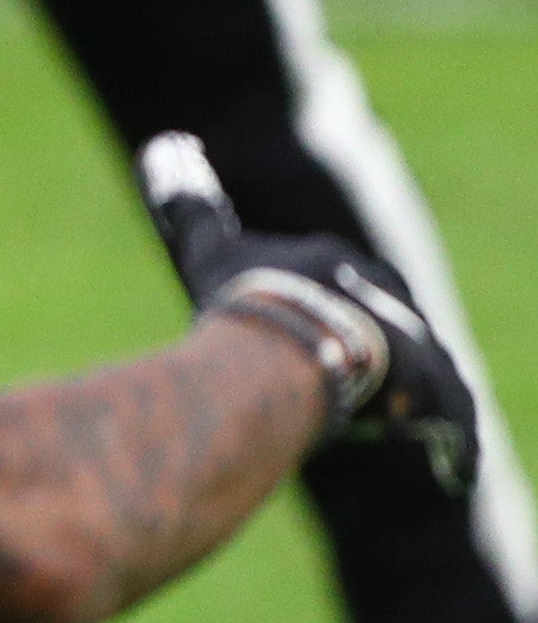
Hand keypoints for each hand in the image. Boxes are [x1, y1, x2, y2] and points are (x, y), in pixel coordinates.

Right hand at [141, 135, 480, 491]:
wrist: (281, 352)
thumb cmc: (241, 303)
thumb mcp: (209, 250)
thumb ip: (190, 206)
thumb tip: (167, 147)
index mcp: (340, 261)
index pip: (341, 279)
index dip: (321, 307)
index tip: (301, 331)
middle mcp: (387, 295)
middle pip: (385, 323)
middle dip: (371, 350)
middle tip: (340, 383)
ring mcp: (414, 343)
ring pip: (421, 371)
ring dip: (406, 396)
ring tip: (385, 422)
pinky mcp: (435, 392)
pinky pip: (453, 423)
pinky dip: (456, 448)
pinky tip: (455, 476)